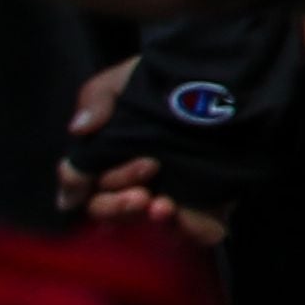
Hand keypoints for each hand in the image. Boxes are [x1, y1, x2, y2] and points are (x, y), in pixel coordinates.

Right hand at [55, 58, 230, 247]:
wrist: (227, 72)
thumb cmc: (165, 78)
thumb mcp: (126, 79)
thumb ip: (97, 98)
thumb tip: (78, 129)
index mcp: (109, 156)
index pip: (80, 184)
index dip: (80, 184)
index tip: (94, 175)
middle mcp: (135, 179)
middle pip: (109, 208)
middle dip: (117, 204)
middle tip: (141, 188)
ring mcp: (172, 192)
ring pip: (149, 221)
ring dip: (151, 218)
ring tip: (163, 206)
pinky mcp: (210, 201)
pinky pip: (200, 230)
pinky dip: (192, 231)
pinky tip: (186, 217)